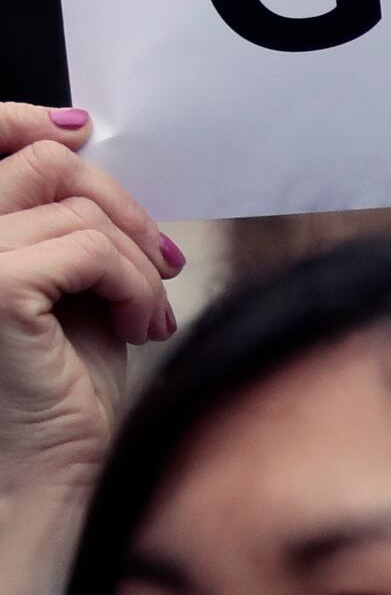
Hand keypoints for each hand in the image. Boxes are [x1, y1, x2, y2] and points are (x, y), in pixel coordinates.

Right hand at [0, 107, 179, 594]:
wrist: (57, 474)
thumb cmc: (63, 388)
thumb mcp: (67, 283)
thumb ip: (62, 217)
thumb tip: (77, 142)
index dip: (26, 120)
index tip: (82, 132)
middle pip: (42, 164)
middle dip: (118, 207)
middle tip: (159, 265)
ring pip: (75, 208)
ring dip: (133, 260)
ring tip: (145, 316)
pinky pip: (87, 248)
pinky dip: (132, 283)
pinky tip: (139, 328)